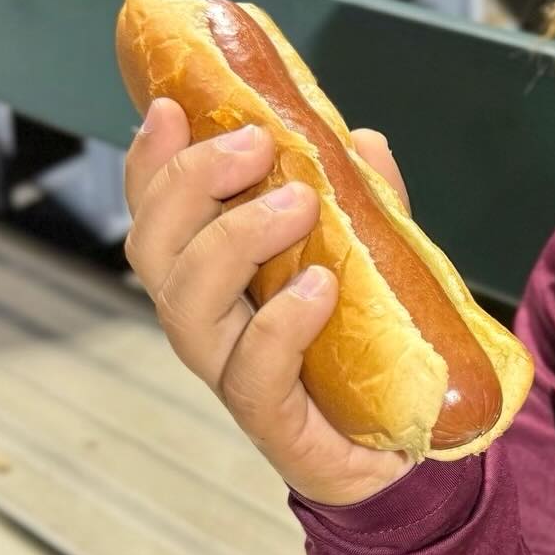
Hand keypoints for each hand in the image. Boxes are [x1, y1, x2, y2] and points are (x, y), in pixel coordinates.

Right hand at [123, 98, 415, 507]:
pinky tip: (317, 288)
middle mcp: (207, 322)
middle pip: (154, 248)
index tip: (172, 106)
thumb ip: (366, 204)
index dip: (152, 160)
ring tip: (297, 204)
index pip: (157, 212)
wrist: (402, 448)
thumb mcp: (372, 258)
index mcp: (216, 276)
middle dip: (190, 183)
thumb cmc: (366, 349)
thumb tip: (365, 141)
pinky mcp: (272, 421)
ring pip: (187, 304)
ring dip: (235, 240)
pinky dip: (280, 324)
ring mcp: (230, 373)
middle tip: (255, 145)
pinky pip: (252, 373)